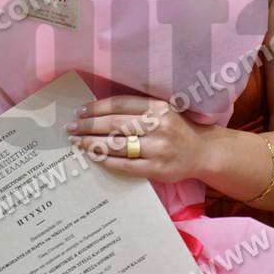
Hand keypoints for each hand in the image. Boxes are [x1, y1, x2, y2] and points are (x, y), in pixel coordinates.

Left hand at [65, 94, 209, 182]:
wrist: (202, 151)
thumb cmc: (175, 127)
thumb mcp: (161, 109)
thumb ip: (136, 108)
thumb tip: (98, 109)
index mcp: (157, 106)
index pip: (119, 104)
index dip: (97, 107)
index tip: (81, 111)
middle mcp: (158, 125)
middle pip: (114, 123)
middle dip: (89, 126)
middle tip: (71, 128)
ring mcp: (158, 148)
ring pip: (117, 145)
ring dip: (92, 144)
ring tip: (77, 142)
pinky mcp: (157, 169)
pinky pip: (125, 165)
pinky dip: (107, 161)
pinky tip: (94, 157)